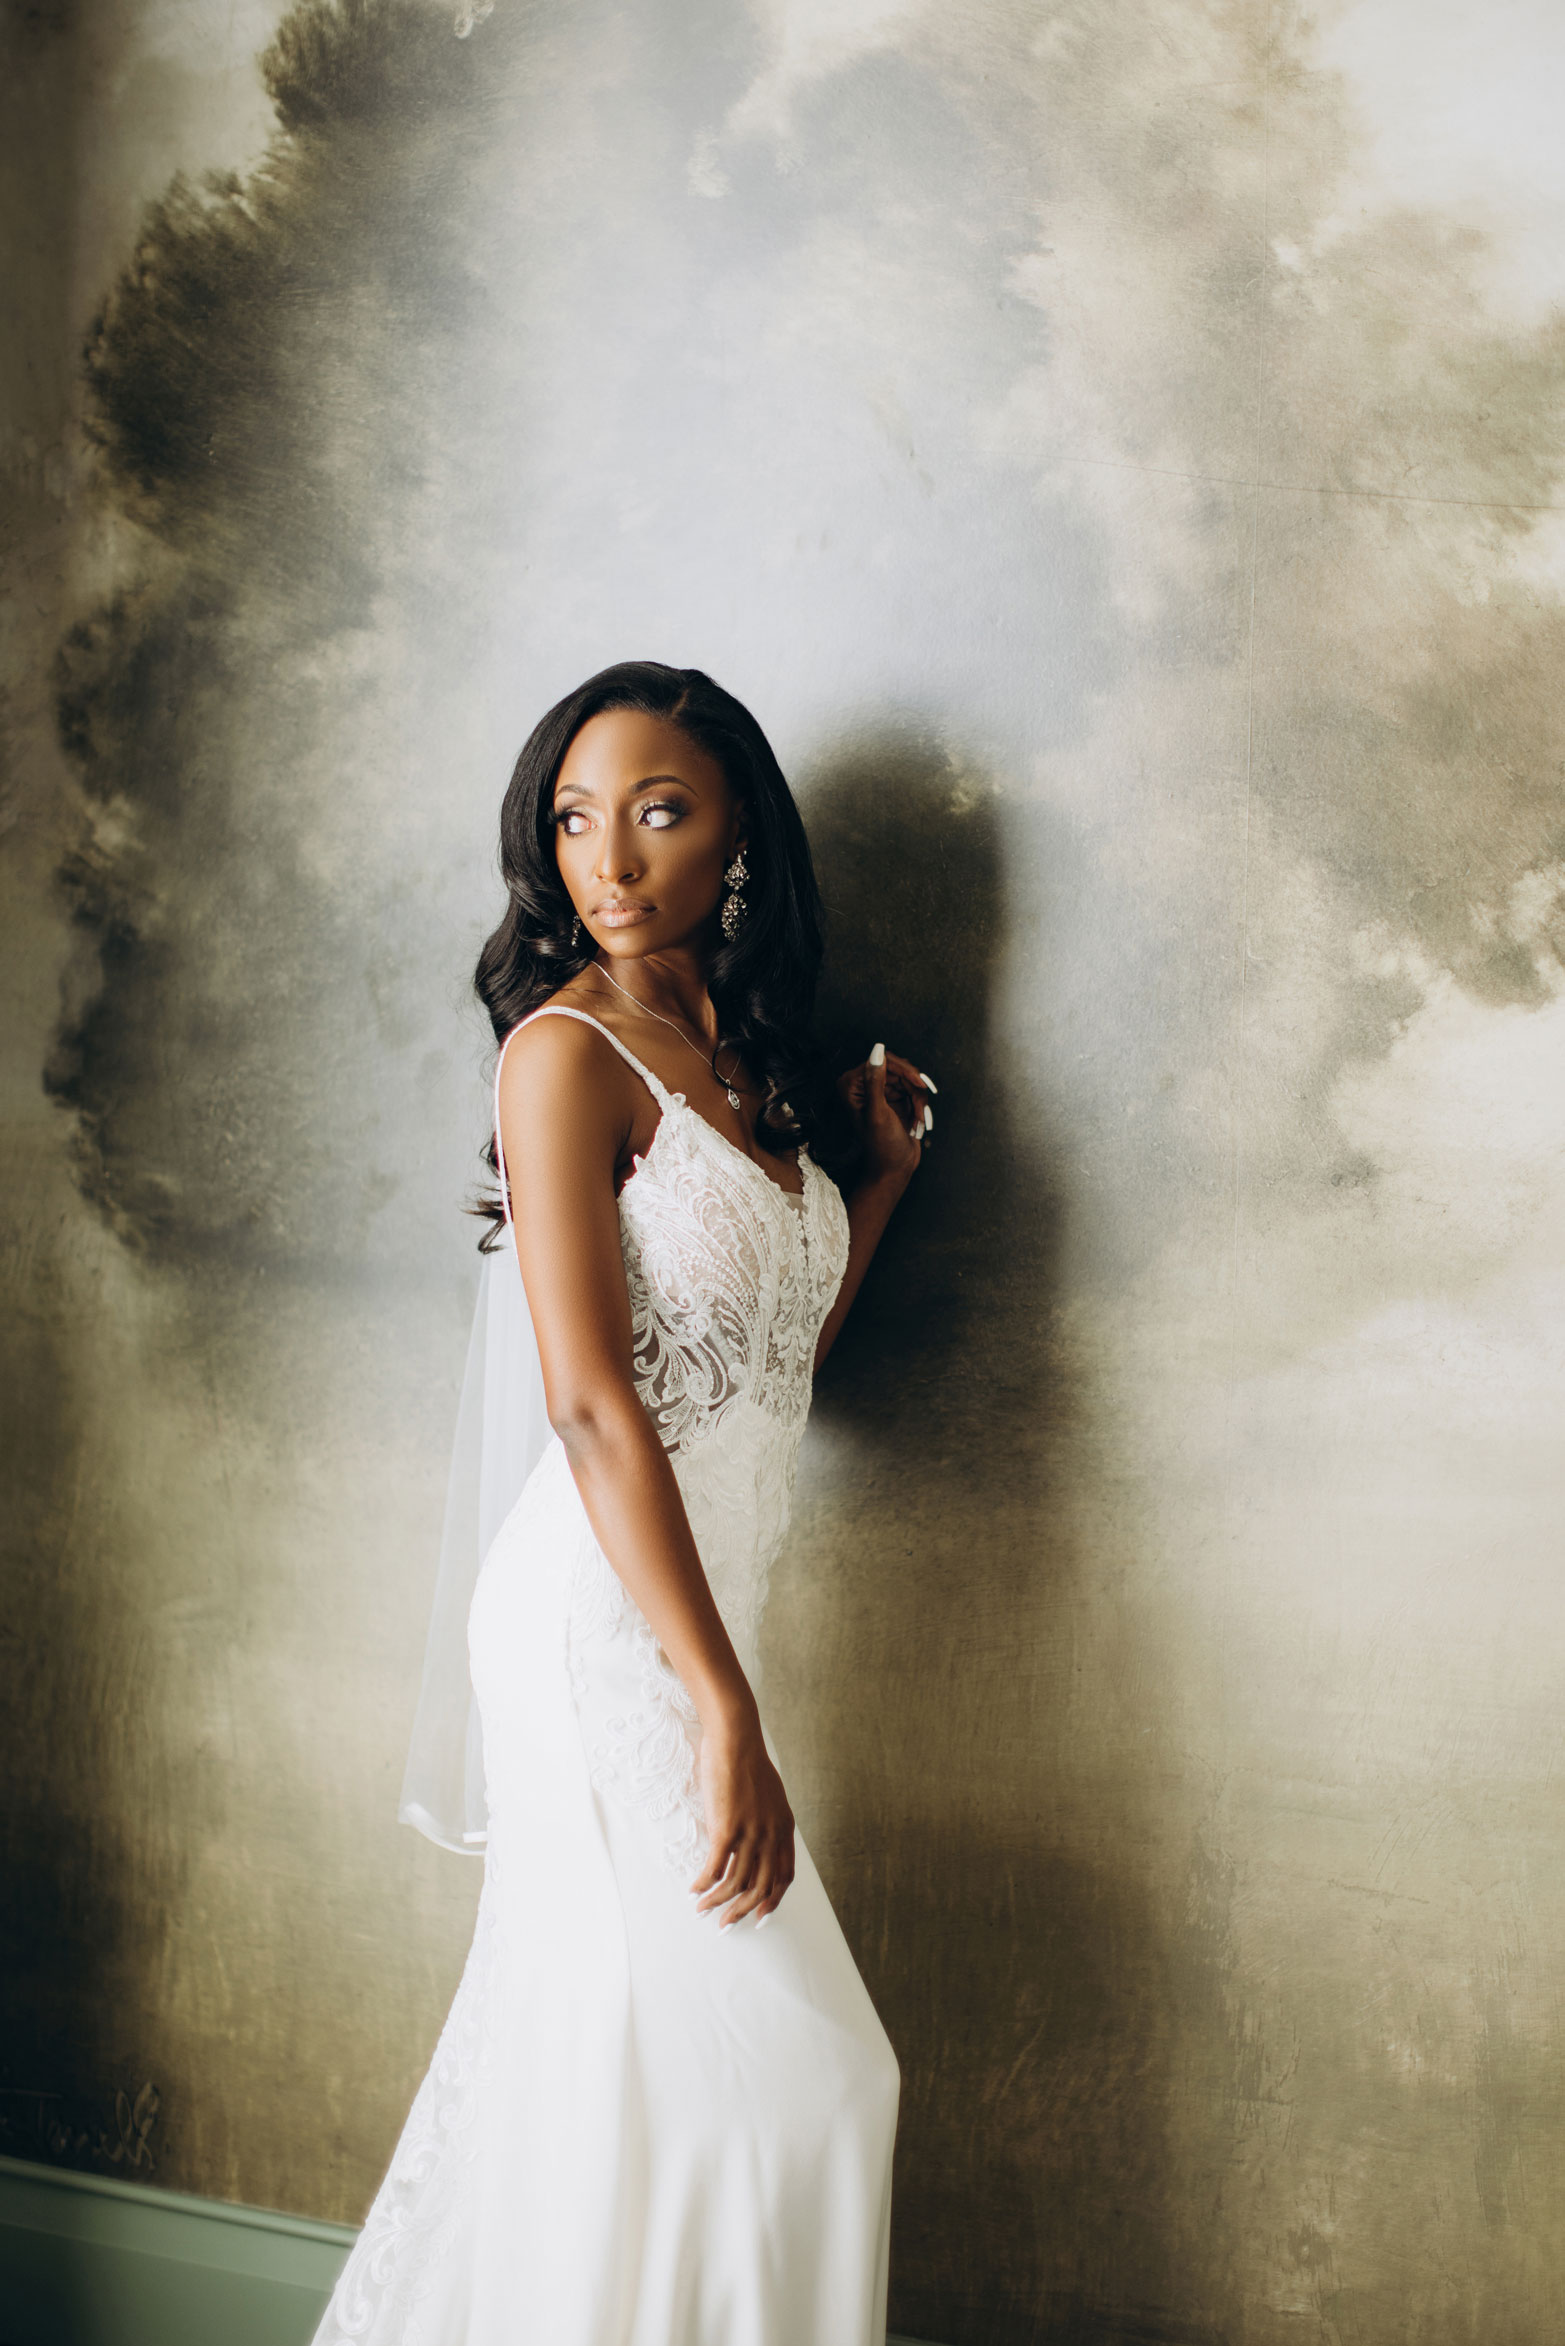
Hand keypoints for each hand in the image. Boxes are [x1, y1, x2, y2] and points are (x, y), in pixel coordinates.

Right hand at [690, 1709, 795, 1928]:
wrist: (735, 1739)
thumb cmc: (746, 1760)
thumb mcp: (768, 1794)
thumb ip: (767, 1819)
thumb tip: (755, 1839)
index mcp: (784, 1827)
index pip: (785, 1876)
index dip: (773, 1900)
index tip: (760, 1916)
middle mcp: (771, 1835)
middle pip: (762, 1888)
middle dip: (744, 1911)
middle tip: (726, 1924)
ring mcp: (750, 1834)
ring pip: (737, 1884)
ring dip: (719, 1902)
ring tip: (703, 1910)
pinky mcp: (726, 1829)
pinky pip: (715, 1869)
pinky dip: (704, 1885)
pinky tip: (694, 1889)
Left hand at [837, 1042, 933, 1190]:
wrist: (895, 1168)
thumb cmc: (882, 1146)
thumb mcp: (878, 1113)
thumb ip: (876, 1081)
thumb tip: (877, 1050)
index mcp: (851, 1084)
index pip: (882, 1060)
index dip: (903, 1070)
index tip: (919, 1084)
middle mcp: (863, 1084)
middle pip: (898, 1067)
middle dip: (913, 1088)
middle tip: (919, 1110)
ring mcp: (880, 1089)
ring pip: (909, 1078)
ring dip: (918, 1100)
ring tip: (917, 1121)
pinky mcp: (894, 1097)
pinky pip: (914, 1089)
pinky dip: (919, 1104)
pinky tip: (917, 1122)